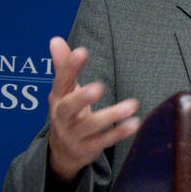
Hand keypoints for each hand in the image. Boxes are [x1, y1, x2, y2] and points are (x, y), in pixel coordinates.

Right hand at [46, 36, 139, 181]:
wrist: (62, 152)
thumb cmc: (68, 112)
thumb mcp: (65, 90)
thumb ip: (64, 66)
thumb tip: (55, 39)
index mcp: (58, 98)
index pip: (61, 81)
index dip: (70, 66)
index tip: (82, 51)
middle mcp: (62, 117)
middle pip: (70, 107)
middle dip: (83, 97)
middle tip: (99, 86)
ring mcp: (74, 134)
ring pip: (91, 126)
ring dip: (112, 115)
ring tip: (132, 104)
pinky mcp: (87, 148)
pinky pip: (104, 141)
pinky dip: (119, 133)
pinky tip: (135, 123)